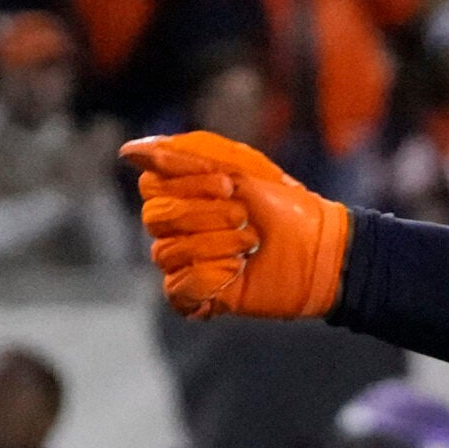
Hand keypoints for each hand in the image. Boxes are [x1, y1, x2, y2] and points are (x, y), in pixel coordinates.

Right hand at [121, 132, 351, 319]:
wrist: (321, 249)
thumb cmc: (284, 204)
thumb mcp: (238, 167)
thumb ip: (184, 154)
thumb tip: (128, 153)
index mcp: (181, 193)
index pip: (150, 186)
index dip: (187, 185)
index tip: (228, 185)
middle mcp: (176, 228)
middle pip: (155, 218)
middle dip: (206, 215)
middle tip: (244, 216)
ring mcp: (186, 262)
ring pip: (166, 253)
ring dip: (216, 245)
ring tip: (250, 245)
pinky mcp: (199, 295)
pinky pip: (177, 288)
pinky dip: (209, 278)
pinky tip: (235, 272)